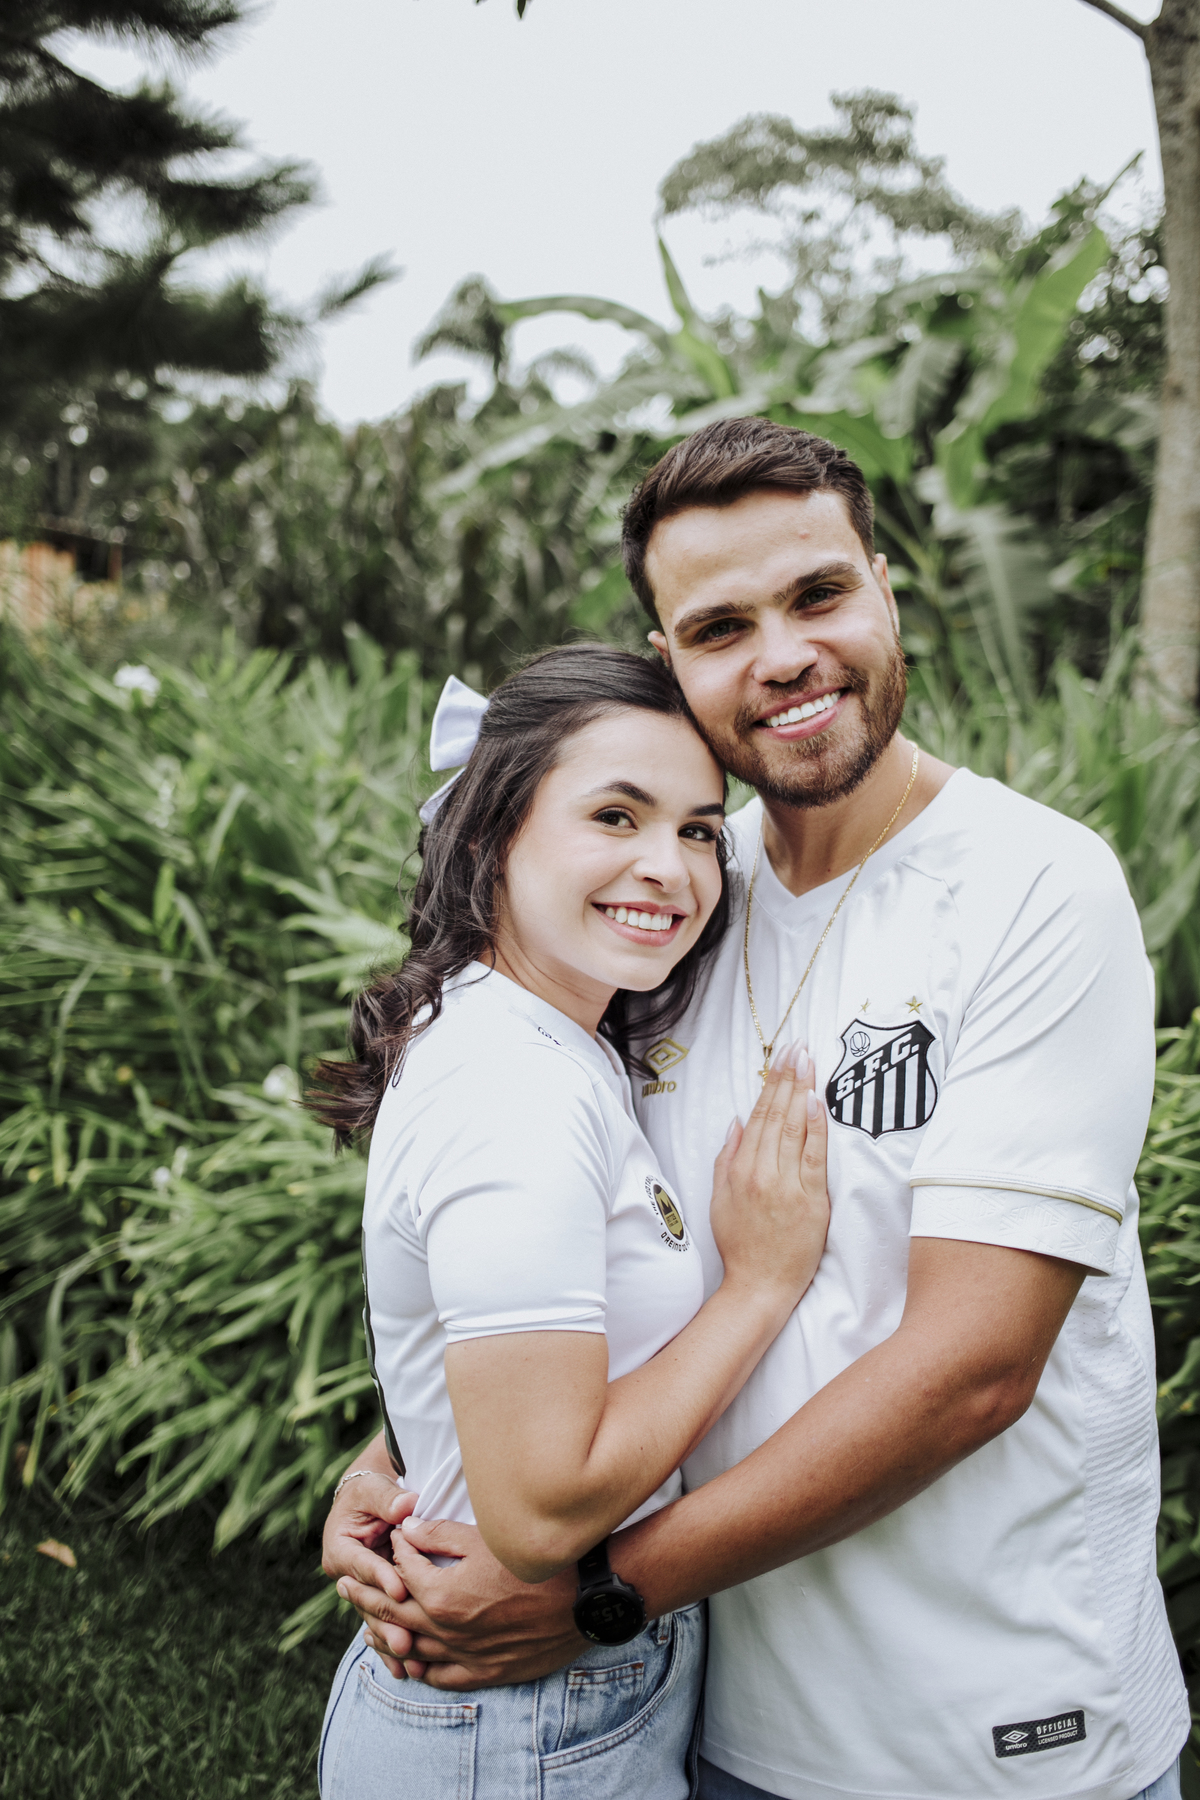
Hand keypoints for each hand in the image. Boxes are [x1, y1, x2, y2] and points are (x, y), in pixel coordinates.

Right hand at [322, 1473, 417, 1676]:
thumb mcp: (375, 1489)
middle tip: (407, 1641)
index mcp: (340, 1549)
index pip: (361, 1565)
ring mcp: (362, 1593)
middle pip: (368, 1601)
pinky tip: (406, 1671)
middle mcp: (347, 1576)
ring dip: (392, 1640)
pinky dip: (393, 1649)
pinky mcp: (378, 1602)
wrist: (372, 1503)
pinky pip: (385, 1625)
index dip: (380, 1577)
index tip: (401, 1589)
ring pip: (377, 1619)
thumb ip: (388, 1499)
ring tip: (411, 1661)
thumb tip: (406, 1506)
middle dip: (387, 1622)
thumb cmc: (373, 1492)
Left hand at [380, 1514, 581, 1688]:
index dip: (392, 1551)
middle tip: (344, 1584)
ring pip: (410, 1650)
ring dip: (384, 1636)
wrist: (583, 1600)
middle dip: (366, 1595)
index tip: (387, 1540)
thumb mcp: (485, 1539)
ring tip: (365, 1627)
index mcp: (442, 1594)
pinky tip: (410, 1662)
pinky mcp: (485, 1673)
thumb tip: (407, 1530)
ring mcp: (464, 1656)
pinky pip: (440, 1678)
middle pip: (394, 1614)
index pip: (402, 1571)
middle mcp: (446, 1630)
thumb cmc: (536, 1563)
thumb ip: (439, 1535)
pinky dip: (420, 1669)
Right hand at [709, 1041, 828, 1304]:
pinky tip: (817, 1102)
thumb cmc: (740, 1245)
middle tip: (798, 1046)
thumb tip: (736, 1122)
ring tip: (808, 1061)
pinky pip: (813, 1157)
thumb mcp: (720, 1199)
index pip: (758, 1116)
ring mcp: (786, 1186)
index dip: (771, 1083)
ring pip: (793, 1129)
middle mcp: (761, 1173)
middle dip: (788, 1076)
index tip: (782, 1057)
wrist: (759, 1287)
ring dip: (802, 1091)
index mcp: (740, 1170)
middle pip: (776, 1115)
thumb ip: (727, 1158)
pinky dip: (815, 1127)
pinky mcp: (810, 1201)